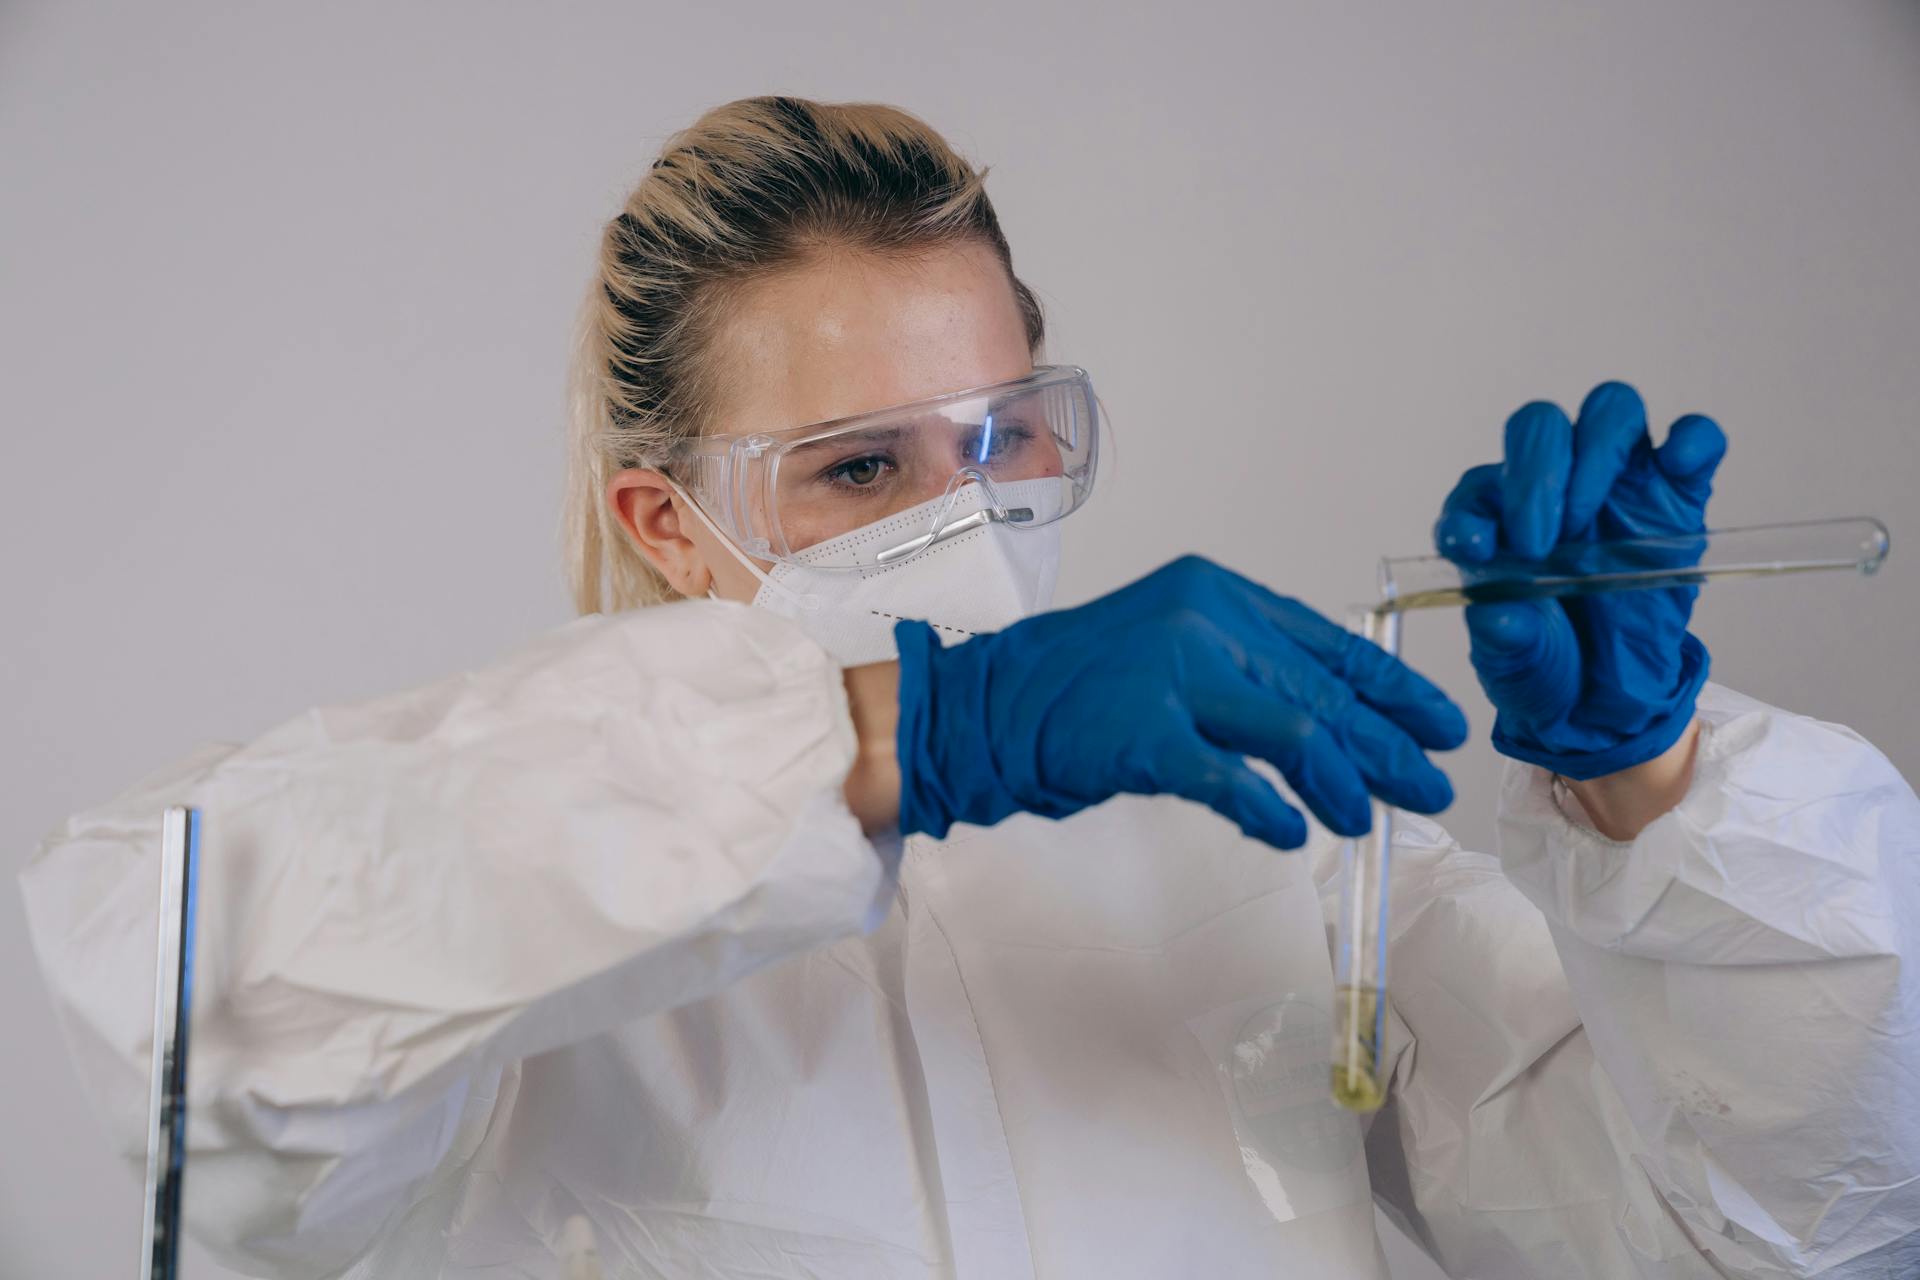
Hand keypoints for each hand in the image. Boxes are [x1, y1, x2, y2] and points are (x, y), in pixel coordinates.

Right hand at [892, 556, 1467, 848]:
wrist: (983, 706)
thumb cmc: (1077, 689)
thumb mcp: (1173, 652)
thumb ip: (1244, 674)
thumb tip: (1331, 729)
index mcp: (1218, 595)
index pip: (1329, 643)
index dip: (1394, 689)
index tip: (1441, 724)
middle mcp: (1203, 621)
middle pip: (1323, 693)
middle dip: (1387, 748)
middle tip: (1429, 786)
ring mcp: (1174, 673)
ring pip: (1294, 734)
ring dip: (1343, 786)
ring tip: (1365, 821)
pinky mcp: (1145, 732)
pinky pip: (1231, 782)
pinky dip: (1268, 813)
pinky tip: (1290, 836)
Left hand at [1434, 382, 1725, 779]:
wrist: (1603, 698)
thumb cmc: (1545, 661)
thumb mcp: (1512, 662)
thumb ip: (1501, 636)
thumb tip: (1501, 615)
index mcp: (1496, 518)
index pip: (1476, 489)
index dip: (1472, 512)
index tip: (1476, 550)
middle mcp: (1552, 486)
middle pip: (1540, 427)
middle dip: (1535, 473)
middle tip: (1538, 543)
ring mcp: (1617, 484)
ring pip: (1611, 412)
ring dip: (1595, 452)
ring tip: (1586, 520)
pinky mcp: (1676, 497)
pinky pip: (1694, 441)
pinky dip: (1691, 440)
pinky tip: (1678, 463)